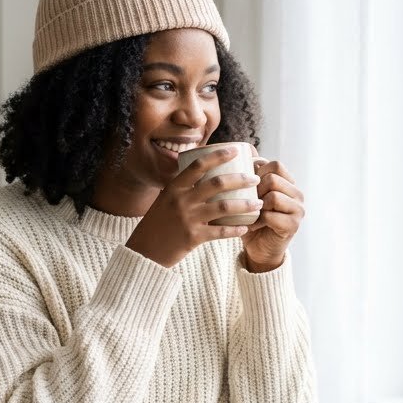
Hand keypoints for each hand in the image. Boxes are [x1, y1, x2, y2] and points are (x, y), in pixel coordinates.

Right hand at [126, 146, 261, 268]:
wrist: (144, 252)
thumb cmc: (157, 224)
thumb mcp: (165, 200)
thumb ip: (182, 188)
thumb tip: (203, 174)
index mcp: (174, 188)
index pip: (198, 165)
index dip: (218, 156)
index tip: (236, 151)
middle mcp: (181, 200)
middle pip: (217, 184)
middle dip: (241, 179)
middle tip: (255, 179)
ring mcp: (188, 219)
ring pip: (224, 207)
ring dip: (245, 205)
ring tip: (258, 203)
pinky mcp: (193, 238)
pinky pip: (220, 232)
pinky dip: (235, 229)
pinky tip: (245, 228)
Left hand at [241, 159, 304, 270]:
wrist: (258, 249)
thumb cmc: (251, 219)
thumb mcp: (249, 194)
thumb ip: (250, 175)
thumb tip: (245, 148)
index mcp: (288, 183)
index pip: (275, 164)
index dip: (257, 171)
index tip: (245, 185)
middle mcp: (297, 194)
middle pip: (274, 177)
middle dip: (256, 189)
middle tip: (247, 202)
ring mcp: (298, 209)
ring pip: (274, 195)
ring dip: (256, 206)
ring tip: (250, 214)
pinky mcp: (294, 225)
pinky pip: (272, 215)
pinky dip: (257, 221)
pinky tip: (252, 227)